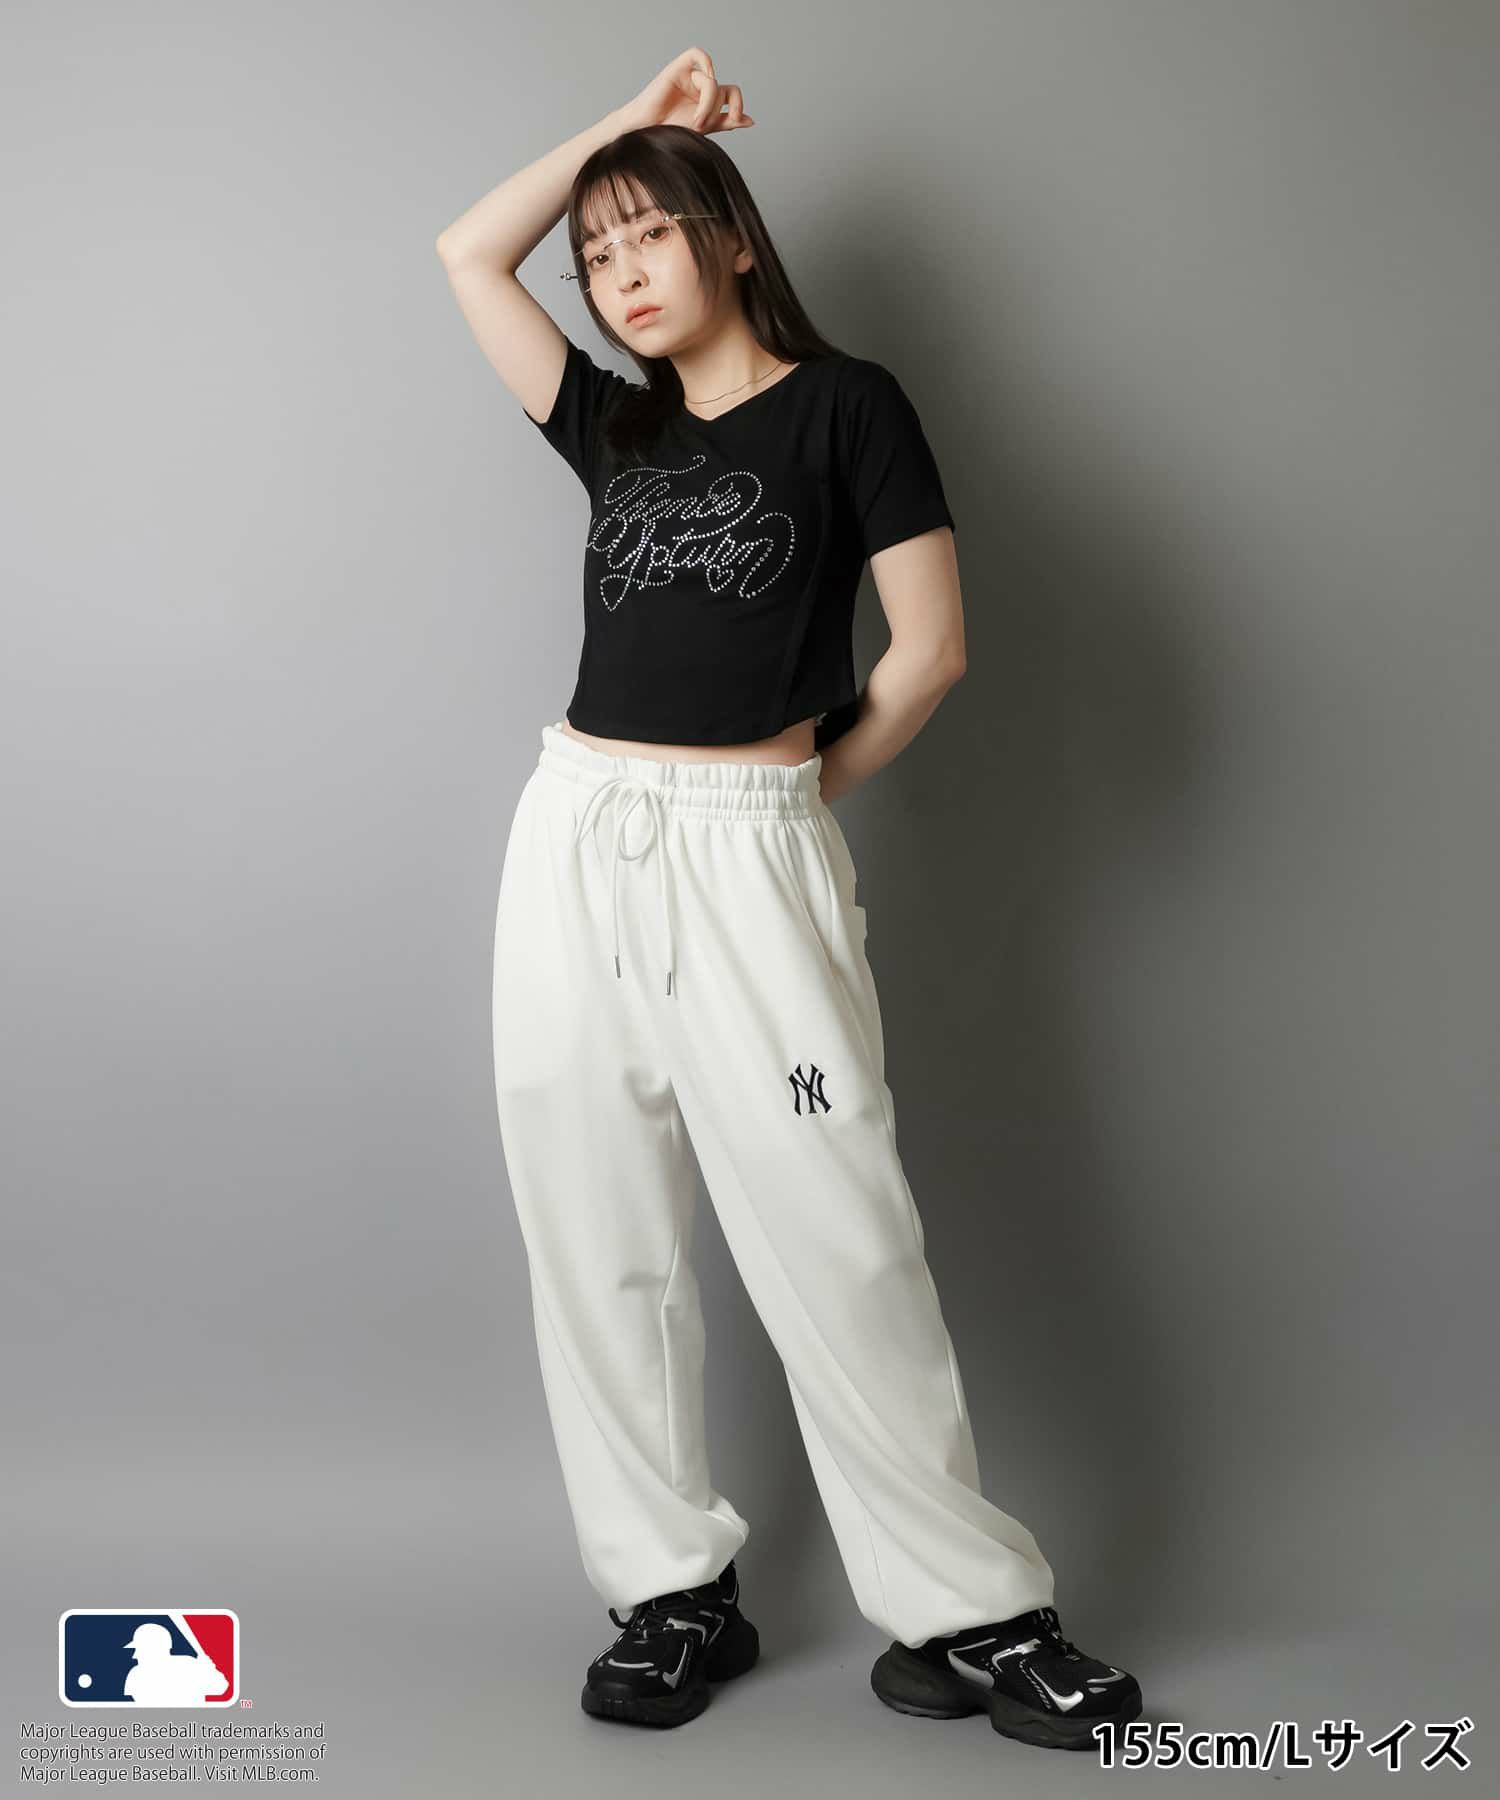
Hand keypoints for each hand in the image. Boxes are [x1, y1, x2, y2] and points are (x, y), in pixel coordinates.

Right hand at [616, 47, 754, 135]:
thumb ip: (726, 122)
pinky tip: (706, 76)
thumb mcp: (705, 128)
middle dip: (716, 111)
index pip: (732, 94)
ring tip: (695, 122)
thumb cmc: (670, 132)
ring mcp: (689, 77)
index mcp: (708, 101)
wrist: (647, 134)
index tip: (735, 119)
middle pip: (723, 90)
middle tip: (701, 126)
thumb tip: (750, 121)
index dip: (739, 105)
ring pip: (711, 82)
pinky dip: (706, 62)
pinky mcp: (677, 69)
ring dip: (708, 104)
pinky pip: (697, 54)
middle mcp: (700, 87)